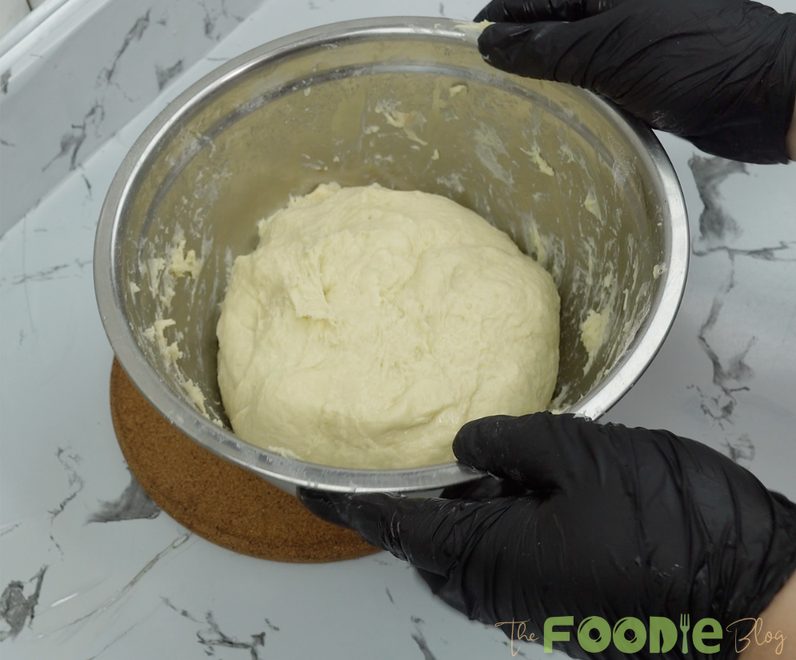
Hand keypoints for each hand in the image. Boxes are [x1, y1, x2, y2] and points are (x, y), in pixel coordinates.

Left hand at [301, 413, 795, 658]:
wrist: (758, 600)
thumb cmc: (677, 530)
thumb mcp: (585, 454)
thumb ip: (511, 442)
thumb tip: (461, 442)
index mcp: (485, 557)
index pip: (389, 527)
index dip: (340, 502)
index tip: (299, 482)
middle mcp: (497, 592)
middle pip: (421, 543)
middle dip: (400, 500)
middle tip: (382, 449)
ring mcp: (531, 605)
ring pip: (464, 552)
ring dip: (452, 510)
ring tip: (453, 459)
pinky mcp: (562, 605)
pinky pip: (504, 560)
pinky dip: (493, 523)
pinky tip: (515, 484)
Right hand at [475, 0, 795, 163]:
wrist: (771, 91)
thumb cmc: (694, 58)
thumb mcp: (606, 48)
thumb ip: (543, 47)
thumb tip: (490, 43)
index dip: (491, 20)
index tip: (459, 51)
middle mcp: (614, 15)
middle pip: (546, 29)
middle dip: (511, 53)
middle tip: (477, 89)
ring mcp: (632, 49)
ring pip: (570, 62)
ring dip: (543, 83)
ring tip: (511, 112)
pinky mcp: (649, 84)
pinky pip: (597, 88)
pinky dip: (575, 103)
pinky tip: (560, 125)